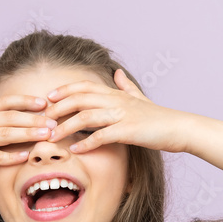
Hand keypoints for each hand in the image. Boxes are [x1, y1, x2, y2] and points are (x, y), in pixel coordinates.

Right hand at [0, 82, 58, 179]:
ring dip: (27, 134)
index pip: (6, 102)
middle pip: (10, 116)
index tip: (46, 102)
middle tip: (54, 122)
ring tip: (46, 136)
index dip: (26, 101)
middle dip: (34, 118)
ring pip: (4, 133)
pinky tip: (24, 156)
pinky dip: (10, 155)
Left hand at [43, 69, 188, 153]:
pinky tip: (75, 149)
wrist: (179, 128)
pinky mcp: (127, 131)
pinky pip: (101, 136)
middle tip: (43, 119)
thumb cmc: (158, 117)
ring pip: (85, 118)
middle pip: (79, 100)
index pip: (84, 87)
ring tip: (52, 137)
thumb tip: (117, 72)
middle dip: (58, 109)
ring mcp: (121, 115)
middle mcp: (116, 101)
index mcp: (116, 93)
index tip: (48, 98)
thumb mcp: (140, 97)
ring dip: (66, 127)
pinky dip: (85, 143)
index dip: (64, 91)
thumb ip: (126, 86)